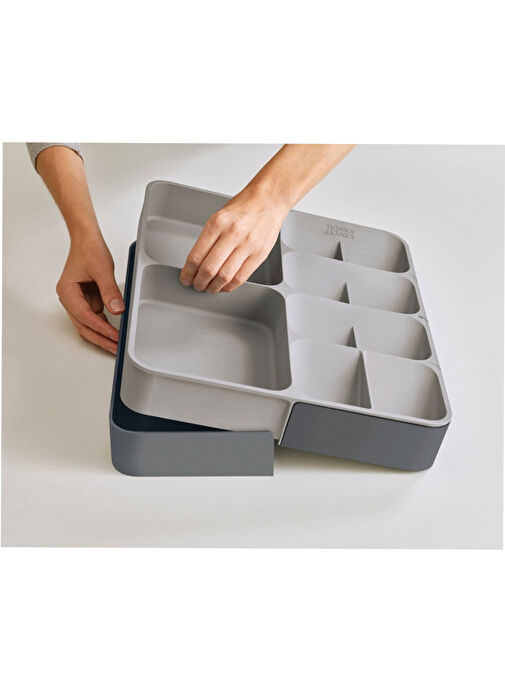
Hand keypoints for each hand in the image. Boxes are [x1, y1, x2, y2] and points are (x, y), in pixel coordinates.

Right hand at [56, 237, 123, 353]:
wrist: (87, 239)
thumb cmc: (88, 250)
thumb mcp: (102, 270)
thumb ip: (110, 291)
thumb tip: (117, 309)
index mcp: (67, 292)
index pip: (84, 316)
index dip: (101, 328)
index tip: (114, 336)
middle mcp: (70, 298)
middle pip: (84, 326)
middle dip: (100, 339)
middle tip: (115, 349)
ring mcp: (77, 300)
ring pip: (89, 324)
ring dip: (103, 334)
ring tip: (116, 344)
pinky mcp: (87, 299)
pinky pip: (95, 317)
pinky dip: (104, 325)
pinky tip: (114, 332)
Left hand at [179, 187, 287, 292]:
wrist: (269, 199)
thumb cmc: (244, 207)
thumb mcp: (219, 216)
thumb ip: (209, 238)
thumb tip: (197, 262)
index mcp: (217, 223)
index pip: (196, 255)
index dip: (188, 272)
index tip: (185, 278)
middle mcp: (232, 233)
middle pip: (209, 268)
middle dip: (199, 282)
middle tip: (196, 285)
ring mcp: (247, 245)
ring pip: (225, 276)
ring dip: (214, 287)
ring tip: (209, 288)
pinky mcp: (260, 254)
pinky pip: (241, 277)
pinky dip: (230, 286)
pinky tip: (224, 286)